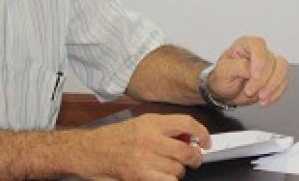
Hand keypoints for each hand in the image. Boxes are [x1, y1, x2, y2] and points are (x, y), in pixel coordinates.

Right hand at [82, 113, 208, 179]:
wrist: (92, 151)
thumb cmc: (116, 137)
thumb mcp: (142, 123)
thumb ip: (165, 128)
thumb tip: (189, 136)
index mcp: (152, 122)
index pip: (186, 123)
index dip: (202, 132)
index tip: (206, 140)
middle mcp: (150, 139)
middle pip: (186, 151)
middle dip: (194, 157)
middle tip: (194, 158)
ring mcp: (145, 159)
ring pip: (178, 170)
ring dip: (179, 171)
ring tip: (171, 168)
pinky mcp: (140, 176)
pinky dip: (170, 180)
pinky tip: (165, 176)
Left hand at [207, 36, 288, 106]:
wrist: (224, 90)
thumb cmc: (222, 77)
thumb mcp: (224, 71)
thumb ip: (238, 67)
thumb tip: (252, 69)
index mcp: (245, 45)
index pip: (258, 45)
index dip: (259, 60)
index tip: (254, 76)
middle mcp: (259, 52)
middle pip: (272, 60)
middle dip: (263, 80)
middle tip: (250, 91)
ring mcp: (268, 64)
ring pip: (282, 69)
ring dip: (273, 86)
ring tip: (261, 98)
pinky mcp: (274, 77)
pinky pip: (283, 83)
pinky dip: (276, 93)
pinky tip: (265, 101)